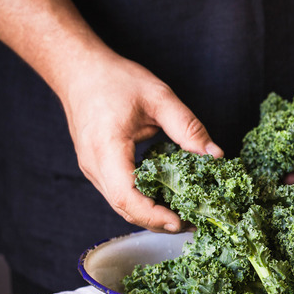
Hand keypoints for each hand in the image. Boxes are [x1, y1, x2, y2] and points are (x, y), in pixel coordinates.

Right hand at [61, 52, 222, 232]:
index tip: (180, 222)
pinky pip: (119, 194)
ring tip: (184, 214)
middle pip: (125, 209)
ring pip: (121, 205)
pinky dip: (142, 202)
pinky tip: (166, 198)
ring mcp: (92, 170)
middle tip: (193, 222)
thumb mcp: (158, 97)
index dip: (153, 215)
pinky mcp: (97, 170)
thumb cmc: (114, 79)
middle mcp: (94, 166)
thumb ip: (188, 127)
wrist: (78, 71)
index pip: (127, 196)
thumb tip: (214, 155)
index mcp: (106, 148)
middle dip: (158, 221)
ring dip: (151, 214)